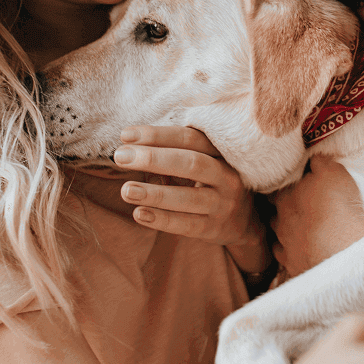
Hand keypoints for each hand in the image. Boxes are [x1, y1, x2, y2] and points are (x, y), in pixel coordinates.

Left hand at [113, 125, 270, 273]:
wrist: (243, 221)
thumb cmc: (210, 182)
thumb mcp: (203, 161)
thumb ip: (174, 153)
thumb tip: (130, 148)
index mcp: (222, 152)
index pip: (189, 138)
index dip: (157, 135)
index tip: (126, 135)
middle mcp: (226, 175)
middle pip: (190, 163)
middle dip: (153, 158)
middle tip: (120, 157)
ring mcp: (223, 203)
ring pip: (188, 197)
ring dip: (154, 193)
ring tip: (126, 190)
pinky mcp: (214, 228)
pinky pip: (186, 224)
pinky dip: (162, 219)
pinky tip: (139, 214)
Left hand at [271, 155, 363, 275]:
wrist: (341, 249)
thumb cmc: (336, 205)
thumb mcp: (331, 171)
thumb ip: (318, 162)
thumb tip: (311, 158)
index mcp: (284, 196)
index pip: (274, 187)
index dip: (282, 184)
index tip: (288, 183)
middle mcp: (279, 220)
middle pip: (273, 211)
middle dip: (281, 207)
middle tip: (296, 204)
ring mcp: (284, 244)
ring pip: (277, 234)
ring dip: (284, 229)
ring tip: (298, 227)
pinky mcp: (292, 264)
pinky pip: (285, 256)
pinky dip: (290, 251)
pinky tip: (298, 248)